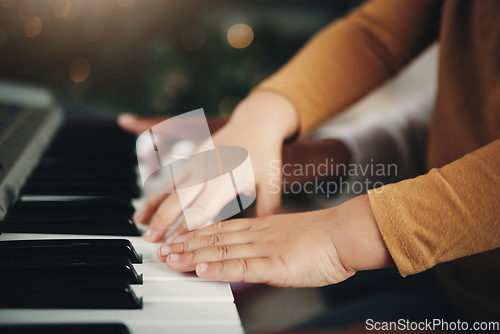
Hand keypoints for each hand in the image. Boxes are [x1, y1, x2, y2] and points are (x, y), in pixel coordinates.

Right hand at [119, 90, 299, 241]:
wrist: (256, 122)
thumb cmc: (265, 155)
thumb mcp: (271, 183)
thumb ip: (267, 210)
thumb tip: (264, 237)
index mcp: (226, 179)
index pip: (201, 209)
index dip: (186, 228)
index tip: (176, 244)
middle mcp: (207, 170)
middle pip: (179, 199)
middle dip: (163, 220)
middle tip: (150, 240)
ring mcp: (197, 163)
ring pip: (169, 187)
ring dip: (153, 205)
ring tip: (138, 222)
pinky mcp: (192, 158)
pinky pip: (170, 177)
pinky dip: (157, 192)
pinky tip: (147, 204)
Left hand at [157, 194, 392, 286]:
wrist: (346, 234)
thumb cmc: (323, 238)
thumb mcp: (290, 237)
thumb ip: (269, 245)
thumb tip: (254, 254)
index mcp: (262, 226)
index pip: (221, 229)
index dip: (197, 233)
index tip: (177, 238)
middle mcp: (258, 234)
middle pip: (215, 238)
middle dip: (186, 244)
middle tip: (163, 249)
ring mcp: (265, 247)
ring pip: (222, 250)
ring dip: (193, 255)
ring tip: (171, 259)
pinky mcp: (275, 263)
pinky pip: (242, 266)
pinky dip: (220, 268)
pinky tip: (202, 269)